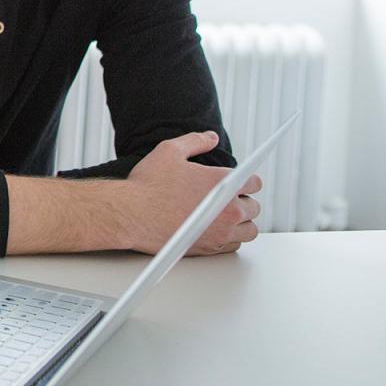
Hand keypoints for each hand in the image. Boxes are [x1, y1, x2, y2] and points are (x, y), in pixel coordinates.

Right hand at [125, 130, 261, 255]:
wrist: (131, 214)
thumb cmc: (148, 185)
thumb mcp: (169, 151)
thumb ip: (195, 141)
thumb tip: (211, 138)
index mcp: (222, 182)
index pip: (254, 182)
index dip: (247, 180)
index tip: (241, 182)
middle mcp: (228, 208)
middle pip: (254, 207)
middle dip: (243, 201)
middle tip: (229, 199)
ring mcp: (221, 231)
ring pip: (249, 229)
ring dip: (242, 222)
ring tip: (227, 216)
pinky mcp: (211, 248)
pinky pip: (234, 246)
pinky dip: (230, 238)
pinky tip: (217, 230)